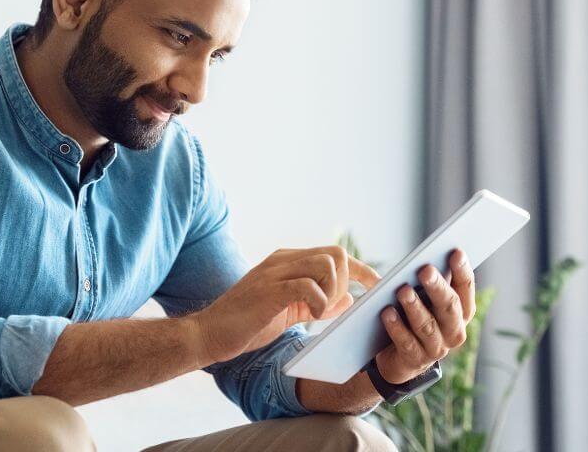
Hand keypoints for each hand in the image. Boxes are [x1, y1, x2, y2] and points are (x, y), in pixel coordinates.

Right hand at [191, 246, 380, 363]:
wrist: (209, 334)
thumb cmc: (248, 324)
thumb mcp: (290, 312)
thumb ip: (318, 303)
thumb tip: (350, 298)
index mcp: (288, 262)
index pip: (334, 254)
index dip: (361, 269)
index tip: (378, 285)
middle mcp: (283, 260)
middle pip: (336, 253)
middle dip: (346, 280)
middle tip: (333, 306)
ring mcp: (274, 272)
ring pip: (325, 264)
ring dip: (332, 291)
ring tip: (318, 311)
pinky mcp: (269, 290)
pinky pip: (307, 286)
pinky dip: (318, 302)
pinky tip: (310, 316)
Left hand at [373, 248, 475, 383]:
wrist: (402, 358)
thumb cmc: (417, 317)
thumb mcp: (428, 300)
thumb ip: (432, 283)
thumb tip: (427, 257)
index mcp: (462, 312)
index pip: (465, 288)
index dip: (462, 270)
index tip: (456, 251)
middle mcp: (455, 331)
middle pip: (449, 307)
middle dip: (437, 287)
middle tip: (425, 269)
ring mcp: (437, 349)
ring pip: (427, 326)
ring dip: (414, 307)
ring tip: (402, 290)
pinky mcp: (416, 360)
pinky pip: (406, 342)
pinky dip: (396, 327)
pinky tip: (387, 313)